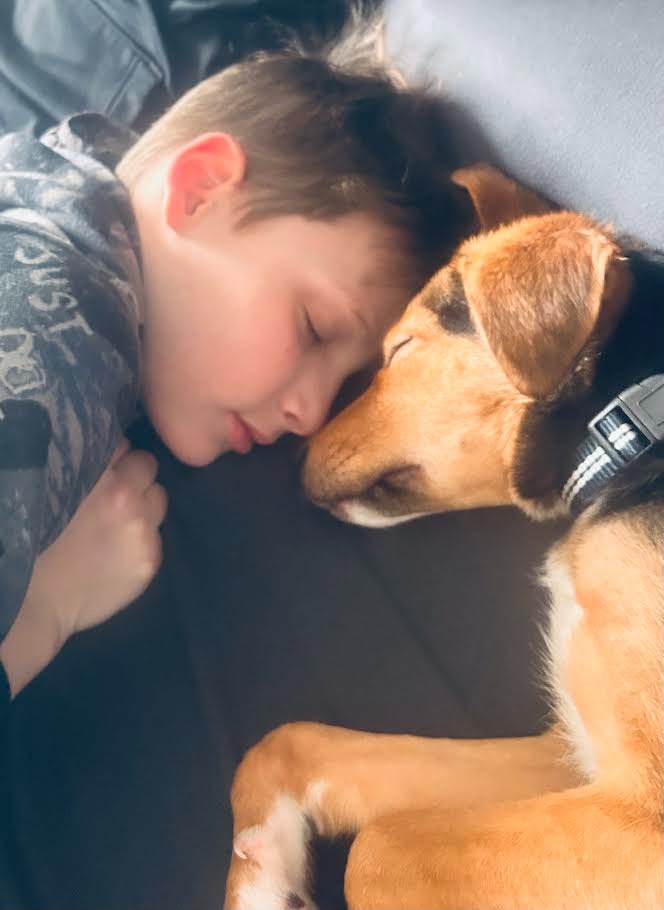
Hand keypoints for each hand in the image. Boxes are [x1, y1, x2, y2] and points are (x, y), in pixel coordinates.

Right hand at [0, 440, 167, 694]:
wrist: (33, 602)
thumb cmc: (36, 543)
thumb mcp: (54, 489)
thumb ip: (88, 468)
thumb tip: (113, 450)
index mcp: (96, 474)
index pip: (123, 445)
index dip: (114, 457)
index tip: (106, 468)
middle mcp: (125, 496)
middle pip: (147, 466)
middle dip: (135, 476)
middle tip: (115, 494)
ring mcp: (142, 529)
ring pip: (158, 497)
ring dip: (144, 504)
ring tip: (120, 521)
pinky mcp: (151, 558)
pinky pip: (158, 533)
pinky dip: (144, 537)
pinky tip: (121, 550)